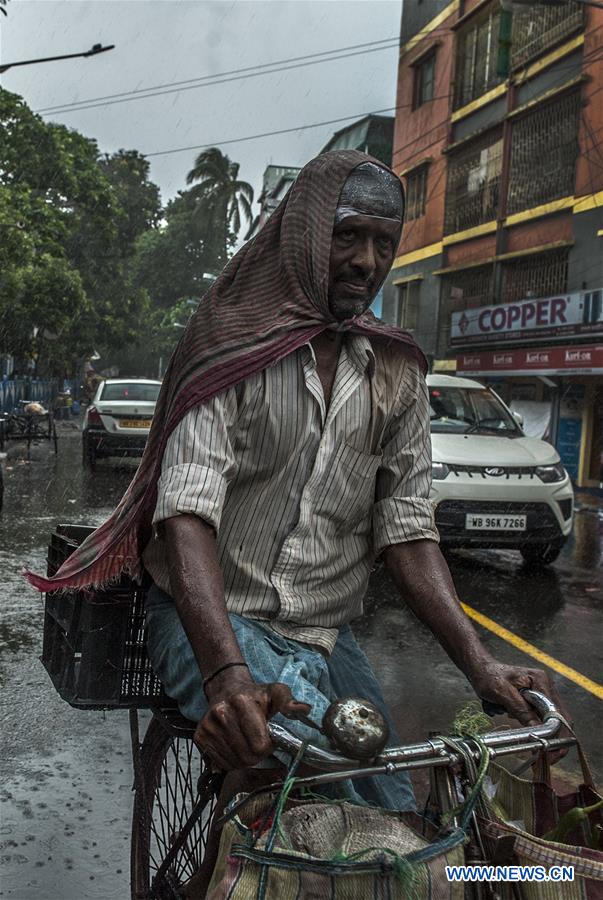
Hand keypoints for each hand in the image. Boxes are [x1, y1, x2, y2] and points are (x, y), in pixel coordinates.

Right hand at [194, 672, 311, 769]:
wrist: (226, 690)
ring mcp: (208, 726)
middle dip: (257, 755)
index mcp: (241, 702)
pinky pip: (221, 763)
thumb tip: (304, 709)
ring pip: (234, 762)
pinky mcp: (200, 736)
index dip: (268, 746)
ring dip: (244, 759)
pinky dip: (231, 761)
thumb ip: (289, 702)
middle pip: (247, 756)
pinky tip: (235, 746)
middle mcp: (221, 714)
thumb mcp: (275, 693)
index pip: (260, 745)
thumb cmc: (255, 695)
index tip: (269, 738)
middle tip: (259, 743)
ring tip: (247, 743)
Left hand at [469, 660, 571, 761]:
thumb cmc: (488, 677)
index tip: (549, 752)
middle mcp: (546, 687)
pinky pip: (542, 720)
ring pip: (553, 722)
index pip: (556, 712)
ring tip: (536, 752)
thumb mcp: (502, 693)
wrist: (480, 670)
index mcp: (540, 681)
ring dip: (546, 736)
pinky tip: (527, 735)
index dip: (556, 734)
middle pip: (560, 719)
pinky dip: (537, 730)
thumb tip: (537, 729)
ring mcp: (543, 695)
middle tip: (546, 759)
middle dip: (555, 740)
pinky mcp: (536, 702)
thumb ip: (521, 710)